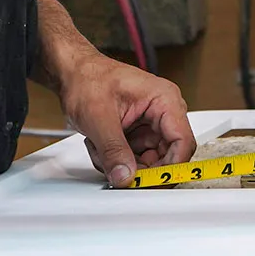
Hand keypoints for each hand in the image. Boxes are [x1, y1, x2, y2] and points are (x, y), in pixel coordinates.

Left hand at [57, 51, 193, 187]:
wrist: (72, 73)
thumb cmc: (88, 79)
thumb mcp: (99, 117)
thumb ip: (113, 150)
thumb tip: (125, 176)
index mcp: (164, 100)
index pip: (182, 142)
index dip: (170, 166)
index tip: (151, 182)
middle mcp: (163, 112)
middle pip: (167, 155)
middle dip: (138, 166)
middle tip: (118, 170)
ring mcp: (150, 123)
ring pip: (148, 160)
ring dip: (122, 162)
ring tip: (99, 147)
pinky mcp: (138, 131)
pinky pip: (135, 156)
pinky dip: (116, 158)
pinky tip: (99, 145)